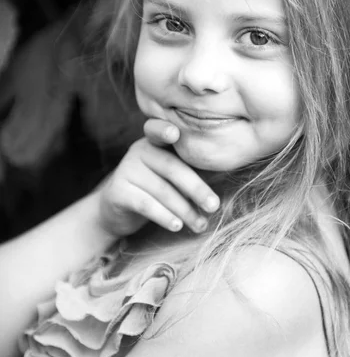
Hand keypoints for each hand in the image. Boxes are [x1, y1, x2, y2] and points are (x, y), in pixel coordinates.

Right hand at [98, 119, 219, 236]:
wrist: (116, 209)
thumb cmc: (155, 188)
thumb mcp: (172, 174)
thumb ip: (192, 169)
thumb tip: (224, 178)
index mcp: (157, 141)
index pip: (159, 130)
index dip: (164, 129)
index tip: (175, 133)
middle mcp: (140, 150)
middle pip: (172, 167)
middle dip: (196, 189)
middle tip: (214, 206)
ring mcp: (126, 169)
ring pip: (161, 190)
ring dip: (185, 210)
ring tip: (200, 225)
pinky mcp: (117, 191)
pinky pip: (145, 204)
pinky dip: (164, 216)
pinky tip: (177, 226)